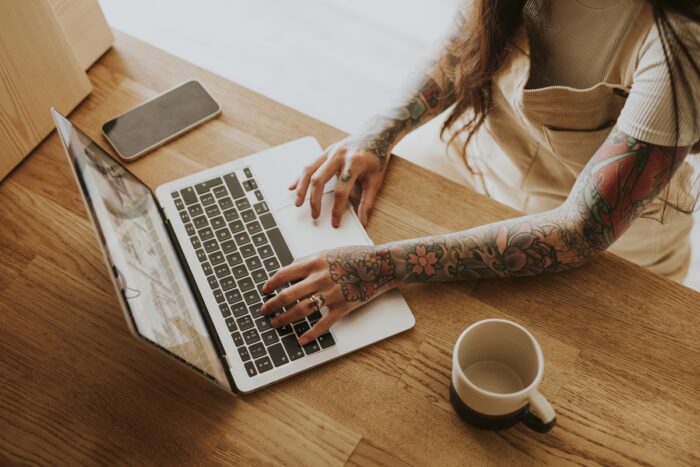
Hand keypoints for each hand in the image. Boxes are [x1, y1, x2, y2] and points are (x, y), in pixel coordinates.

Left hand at [259, 245, 398, 344]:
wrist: (380, 265)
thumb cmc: (355, 256)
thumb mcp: (328, 252)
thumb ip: (307, 260)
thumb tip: (289, 267)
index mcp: (314, 263)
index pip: (284, 274)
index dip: (270, 284)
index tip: (264, 290)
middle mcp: (319, 279)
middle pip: (287, 295)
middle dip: (272, 305)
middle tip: (264, 311)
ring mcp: (330, 294)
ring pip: (300, 310)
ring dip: (285, 319)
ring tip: (276, 323)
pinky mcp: (342, 307)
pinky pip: (323, 324)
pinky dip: (310, 334)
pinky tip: (301, 340)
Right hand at [289, 136, 388, 227]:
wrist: (376, 134)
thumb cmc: (376, 157)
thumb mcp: (376, 180)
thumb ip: (367, 201)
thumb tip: (363, 220)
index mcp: (354, 163)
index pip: (341, 190)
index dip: (337, 209)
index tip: (335, 221)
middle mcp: (340, 155)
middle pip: (320, 179)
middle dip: (314, 200)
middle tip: (315, 215)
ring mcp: (331, 152)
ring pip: (310, 170)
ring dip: (302, 188)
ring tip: (298, 203)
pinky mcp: (326, 151)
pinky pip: (310, 164)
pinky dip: (300, 176)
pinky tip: (293, 186)